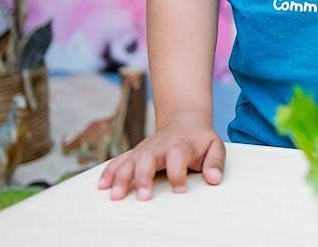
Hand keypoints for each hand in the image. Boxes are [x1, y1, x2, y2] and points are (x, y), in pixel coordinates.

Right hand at [98, 111, 223, 200]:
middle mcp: (159, 147)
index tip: (180, 189)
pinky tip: (102, 186)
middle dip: (144, 177)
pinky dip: (109, 172)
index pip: (178, 157)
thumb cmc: (200, 139)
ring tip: (116, 196)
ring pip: (129, 161)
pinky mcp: (135, 153)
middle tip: (143, 197)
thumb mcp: (214, 146)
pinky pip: (119, 161)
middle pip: (148, 159)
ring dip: (121, 178)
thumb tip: (214, 178)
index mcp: (181, 145)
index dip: (178, 173)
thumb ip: (215, 162)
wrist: (184, 121)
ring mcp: (145, 149)